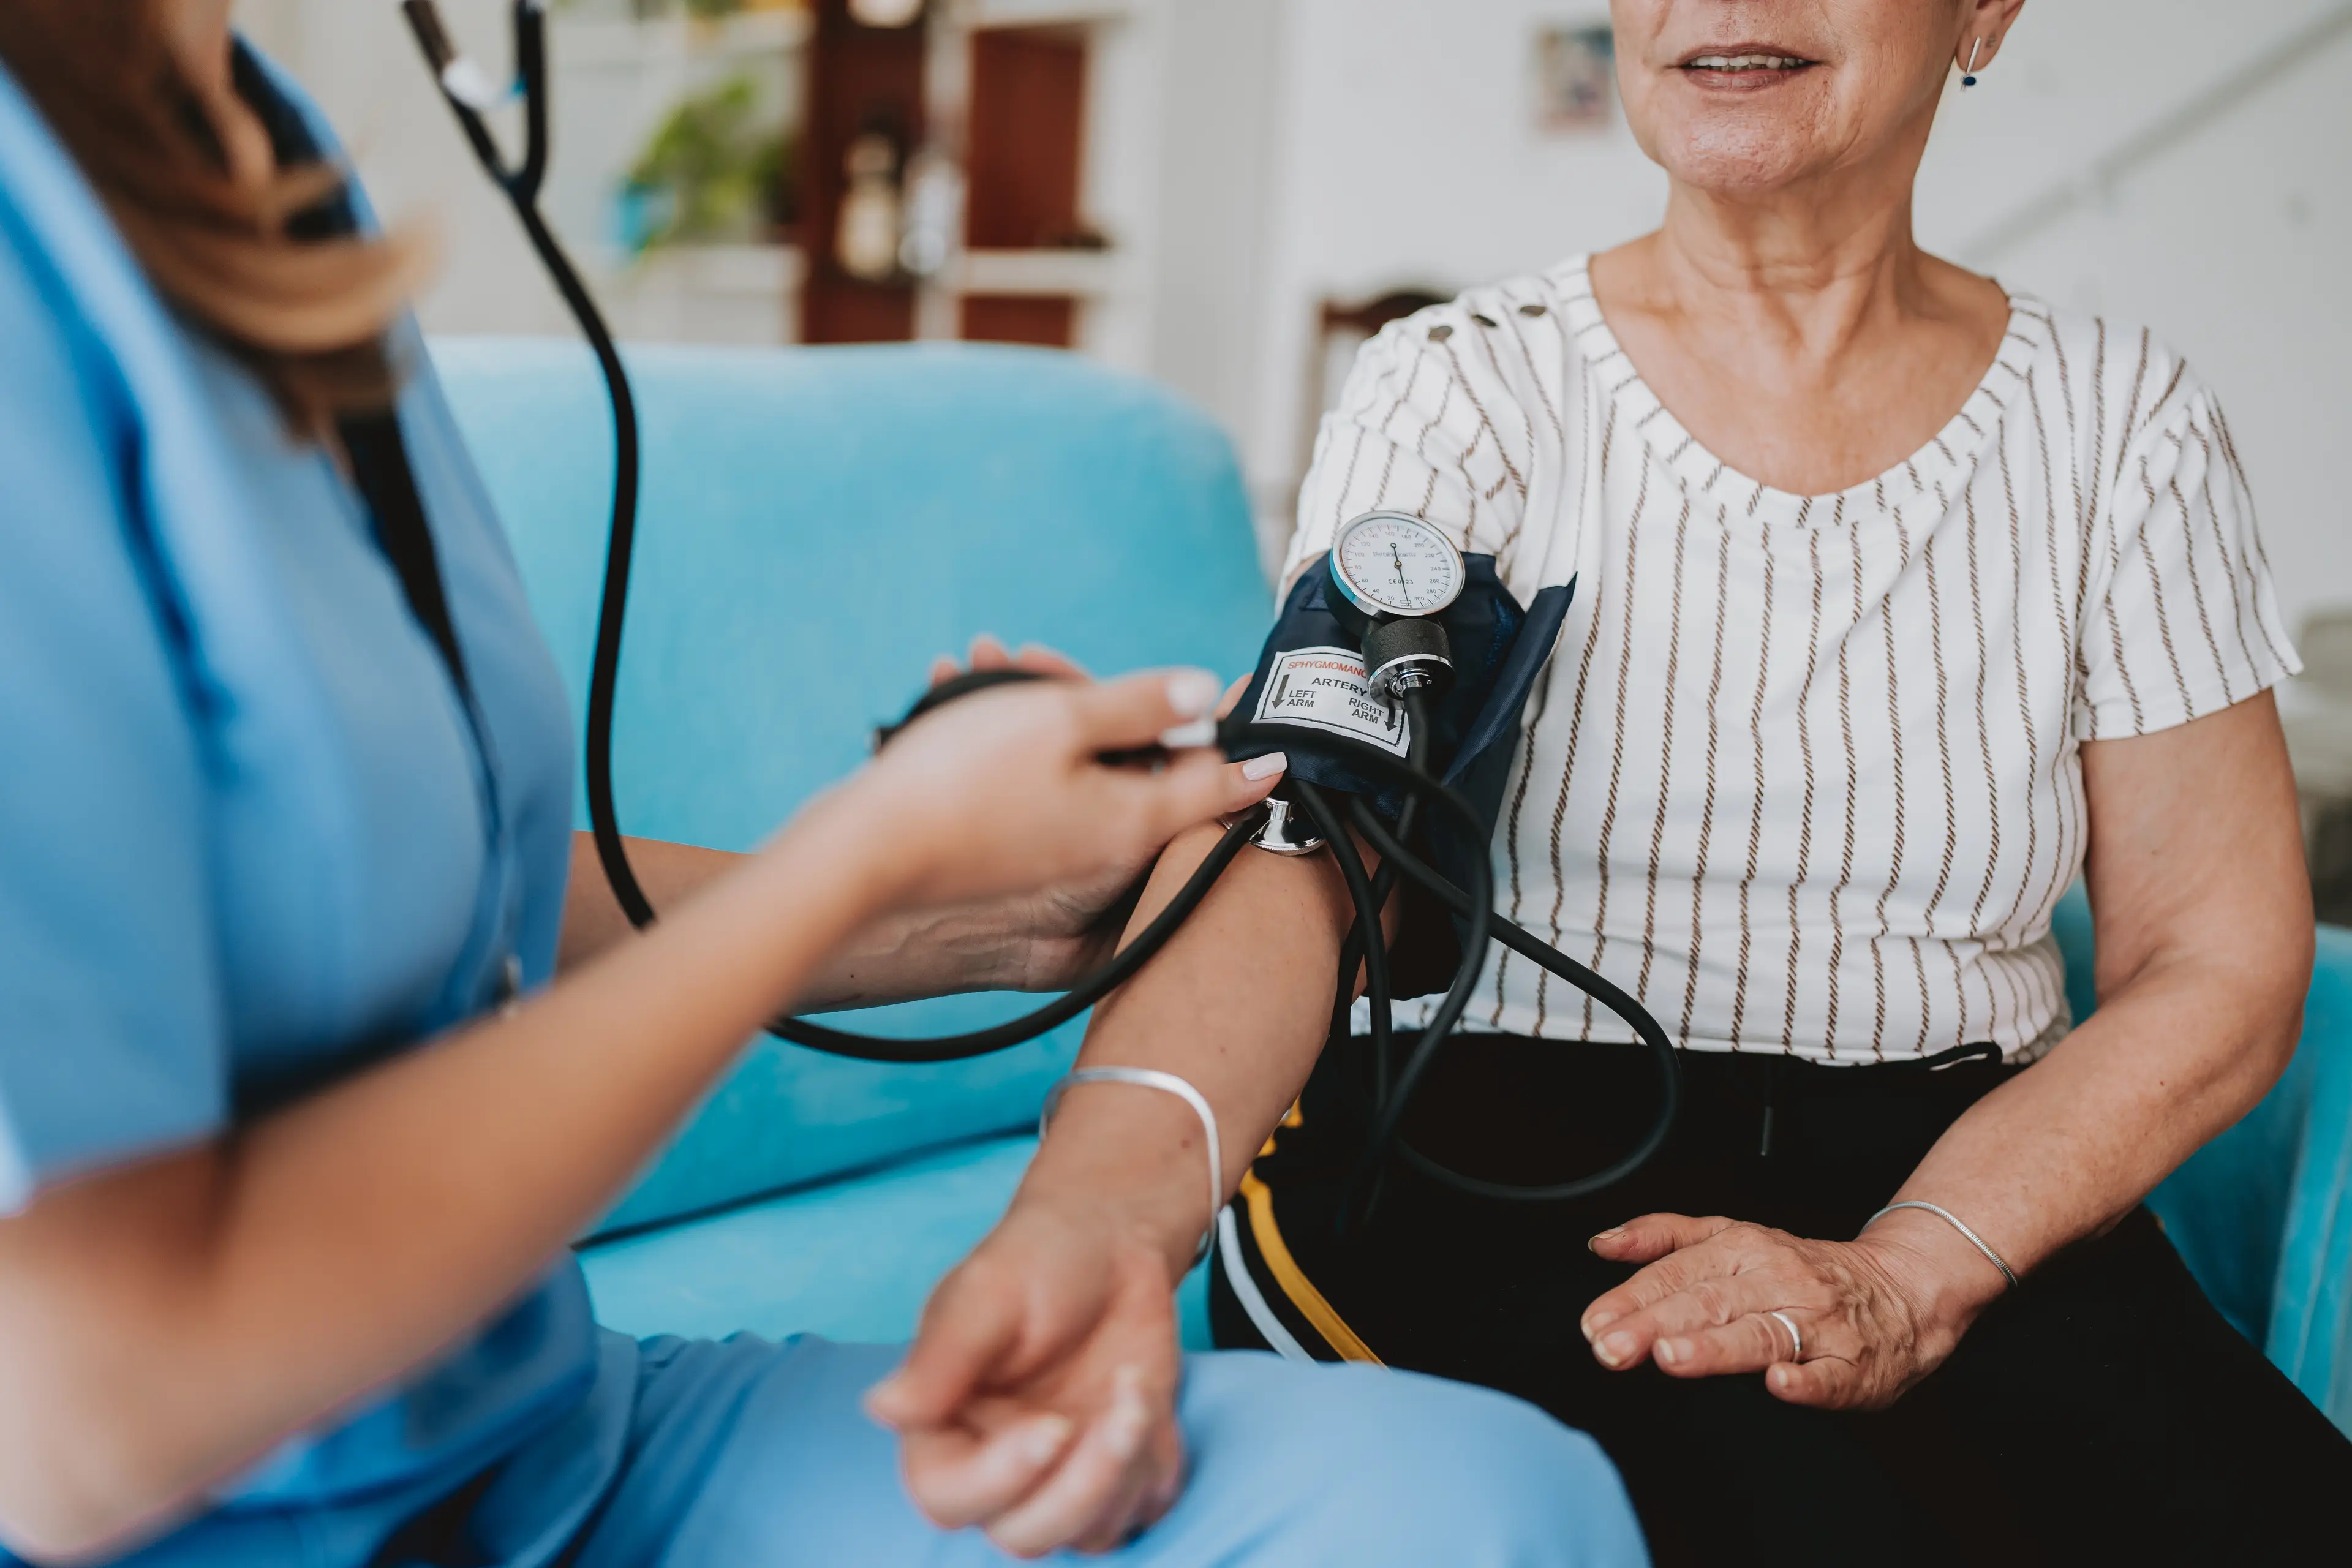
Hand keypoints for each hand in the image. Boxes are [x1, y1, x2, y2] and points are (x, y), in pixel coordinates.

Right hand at [866, 1196, 1185, 1556]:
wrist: (1113, 1242)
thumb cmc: (1039, 1259)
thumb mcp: (987, 1292)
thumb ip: (939, 1357)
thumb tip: (882, 1409)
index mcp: (946, 1426)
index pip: (947, 1497)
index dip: (999, 1480)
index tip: (1052, 1428)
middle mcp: (1001, 1464)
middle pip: (1022, 1535)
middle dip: (1080, 1486)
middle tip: (1121, 1412)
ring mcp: (1064, 1473)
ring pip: (1087, 1535)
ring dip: (1124, 1473)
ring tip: (1135, 1393)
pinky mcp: (1120, 1470)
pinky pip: (1140, 1512)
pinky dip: (1153, 1470)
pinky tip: (1147, 1402)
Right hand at [925, 640, 1278, 988]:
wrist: (864, 857)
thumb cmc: (960, 786)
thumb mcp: (1061, 721)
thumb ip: (1142, 704)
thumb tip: (1204, 691)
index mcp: (1135, 821)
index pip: (1218, 785)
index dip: (1245, 750)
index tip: (1268, 738)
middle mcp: (1107, 851)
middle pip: (1139, 769)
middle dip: (1099, 703)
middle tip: (1038, 659)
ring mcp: (1060, 861)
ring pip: (1077, 772)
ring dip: (1041, 715)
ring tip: (979, 666)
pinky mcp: (1016, 860)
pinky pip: (1035, 793)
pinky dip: (1011, 749)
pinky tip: (956, 704)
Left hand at [1578, 1211, 2007, 1410]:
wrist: (1903, 1288)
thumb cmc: (1802, 1269)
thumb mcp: (1731, 1235)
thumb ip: (1664, 1237)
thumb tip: (1603, 1243)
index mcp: (1742, 1249)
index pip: (1678, 1273)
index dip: (1633, 1298)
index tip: (1595, 1323)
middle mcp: (1777, 1280)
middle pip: (1709, 1302)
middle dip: (1656, 1325)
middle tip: (1614, 1346)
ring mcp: (1817, 1323)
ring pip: (1762, 1334)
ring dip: (1716, 1346)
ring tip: (1673, 1357)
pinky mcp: (1853, 1365)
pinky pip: (1829, 1375)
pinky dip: (1805, 1382)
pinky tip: (1780, 1385)